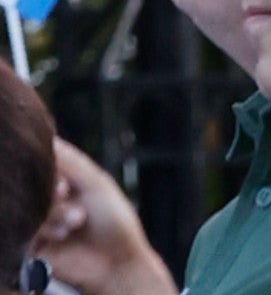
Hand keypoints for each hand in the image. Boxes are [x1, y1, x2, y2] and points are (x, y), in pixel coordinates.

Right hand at [31, 139, 176, 294]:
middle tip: (67, 193)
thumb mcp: (98, 185)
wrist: (117, 262)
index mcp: (65, 180)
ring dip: (53, 213)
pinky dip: (44, 229)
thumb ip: (73, 162)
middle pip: (32, 184)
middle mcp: (48, 199)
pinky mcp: (30, 245)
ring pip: (28, 207)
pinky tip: (64, 234)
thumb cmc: (114, 221)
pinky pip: (24, 230)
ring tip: (77, 221)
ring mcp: (38, 221)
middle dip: (52, 189)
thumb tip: (49, 138)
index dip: (48, 166)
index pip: (43, 162)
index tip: (63, 174)